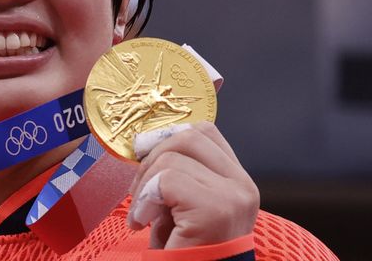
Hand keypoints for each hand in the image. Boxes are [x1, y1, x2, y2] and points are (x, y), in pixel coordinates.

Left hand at [127, 121, 258, 249]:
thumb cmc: (183, 252)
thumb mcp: (182, 205)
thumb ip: (177, 173)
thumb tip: (145, 143)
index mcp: (237, 180)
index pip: (203, 133)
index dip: (167, 140)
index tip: (147, 166)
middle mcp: (242, 185)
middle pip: (187, 137)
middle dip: (152, 159)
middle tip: (140, 193)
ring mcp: (233, 197)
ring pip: (171, 159)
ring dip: (144, 186)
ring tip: (144, 215)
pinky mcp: (216, 210)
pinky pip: (167, 180)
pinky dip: (145, 199)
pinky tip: (144, 222)